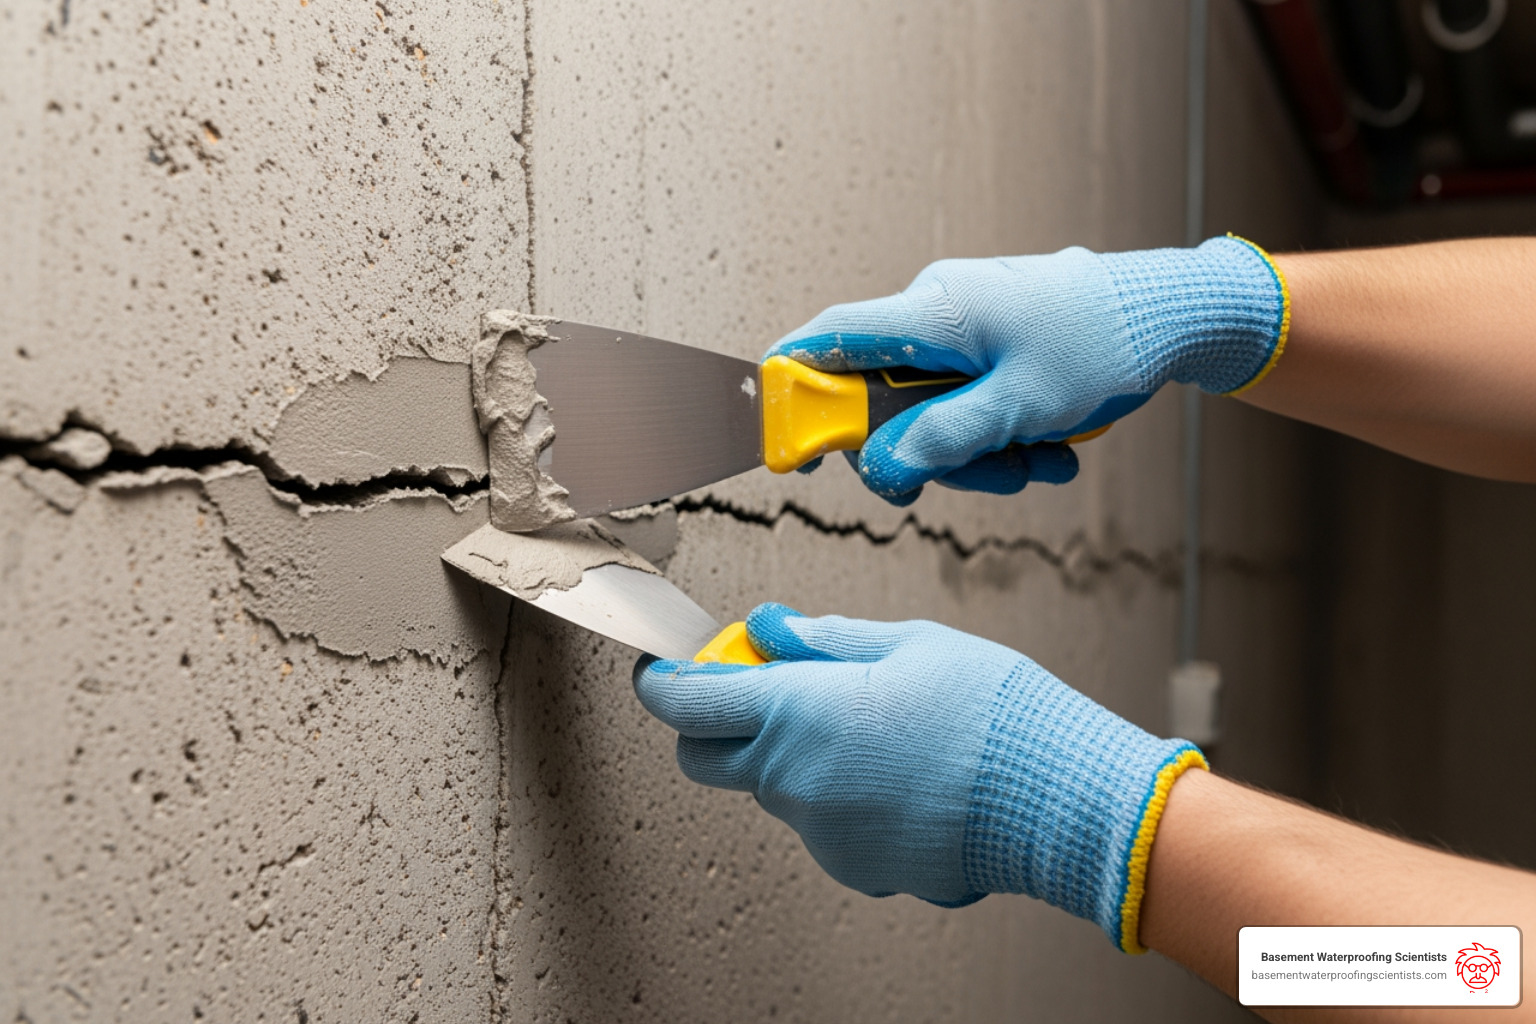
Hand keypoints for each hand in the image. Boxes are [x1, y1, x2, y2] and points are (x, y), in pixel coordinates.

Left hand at [633, 603, 1205, 950]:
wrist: (1059, 799)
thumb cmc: (993, 709)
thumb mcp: (909, 643)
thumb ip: (825, 637)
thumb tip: (769, 626)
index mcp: (798, 710)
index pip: (685, 703)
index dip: (662, 681)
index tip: (665, 668)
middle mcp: (794, 779)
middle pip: (704, 758)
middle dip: (712, 722)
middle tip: (761, 688)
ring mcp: (820, 832)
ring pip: (771, 789)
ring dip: (789, 757)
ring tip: (871, 729)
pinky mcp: (853, 866)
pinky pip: (820, 824)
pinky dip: (836, 797)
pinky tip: (898, 776)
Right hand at [767, 236, 1287, 502]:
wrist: (1173, 313)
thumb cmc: (1102, 342)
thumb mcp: (1020, 407)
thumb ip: (943, 439)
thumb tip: (881, 470)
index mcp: (932, 310)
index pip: (830, 338)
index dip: (791, 385)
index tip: (780, 438)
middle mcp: (938, 312)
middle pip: (884, 396)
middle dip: (929, 450)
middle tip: (979, 476)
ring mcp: (966, 329)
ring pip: (933, 410)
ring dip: (978, 451)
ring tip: (1038, 461)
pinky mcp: (991, 345)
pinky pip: (969, 401)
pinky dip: (1000, 434)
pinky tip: (1048, 446)